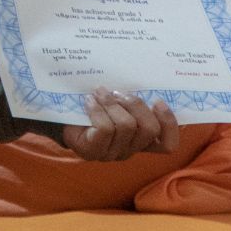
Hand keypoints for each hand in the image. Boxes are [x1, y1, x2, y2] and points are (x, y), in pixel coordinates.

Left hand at [61, 91, 178, 162]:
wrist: (60, 116)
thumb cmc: (95, 106)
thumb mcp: (118, 102)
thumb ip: (133, 99)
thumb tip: (145, 77)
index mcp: (141, 139)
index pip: (168, 144)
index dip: (169, 124)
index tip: (158, 101)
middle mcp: (129, 149)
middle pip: (149, 129)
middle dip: (136, 105)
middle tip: (119, 93)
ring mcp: (111, 153)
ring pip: (127, 126)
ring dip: (113, 104)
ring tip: (100, 93)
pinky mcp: (93, 151)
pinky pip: (105, 129)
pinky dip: (97, 110)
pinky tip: (89, 101)